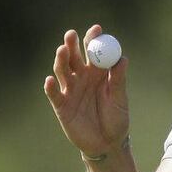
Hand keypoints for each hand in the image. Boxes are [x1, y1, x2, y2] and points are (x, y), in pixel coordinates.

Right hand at [44, 25, 129, 157]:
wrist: (108, 143)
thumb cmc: (117, 118)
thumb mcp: (120, 98)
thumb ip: (119, 79)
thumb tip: (122, 59)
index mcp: (99, 73)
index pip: (94, 52)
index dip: (93, 39)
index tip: (96, 29)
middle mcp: (82, 78)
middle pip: (74, 58)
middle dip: (72, 45)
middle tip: (71, 34)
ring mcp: (71, 91)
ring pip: (62, 72)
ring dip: (61, 60)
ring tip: (62, 50)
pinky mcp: (61, 106)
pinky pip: (54, 95)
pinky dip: (50, 87)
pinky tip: (49, 80)